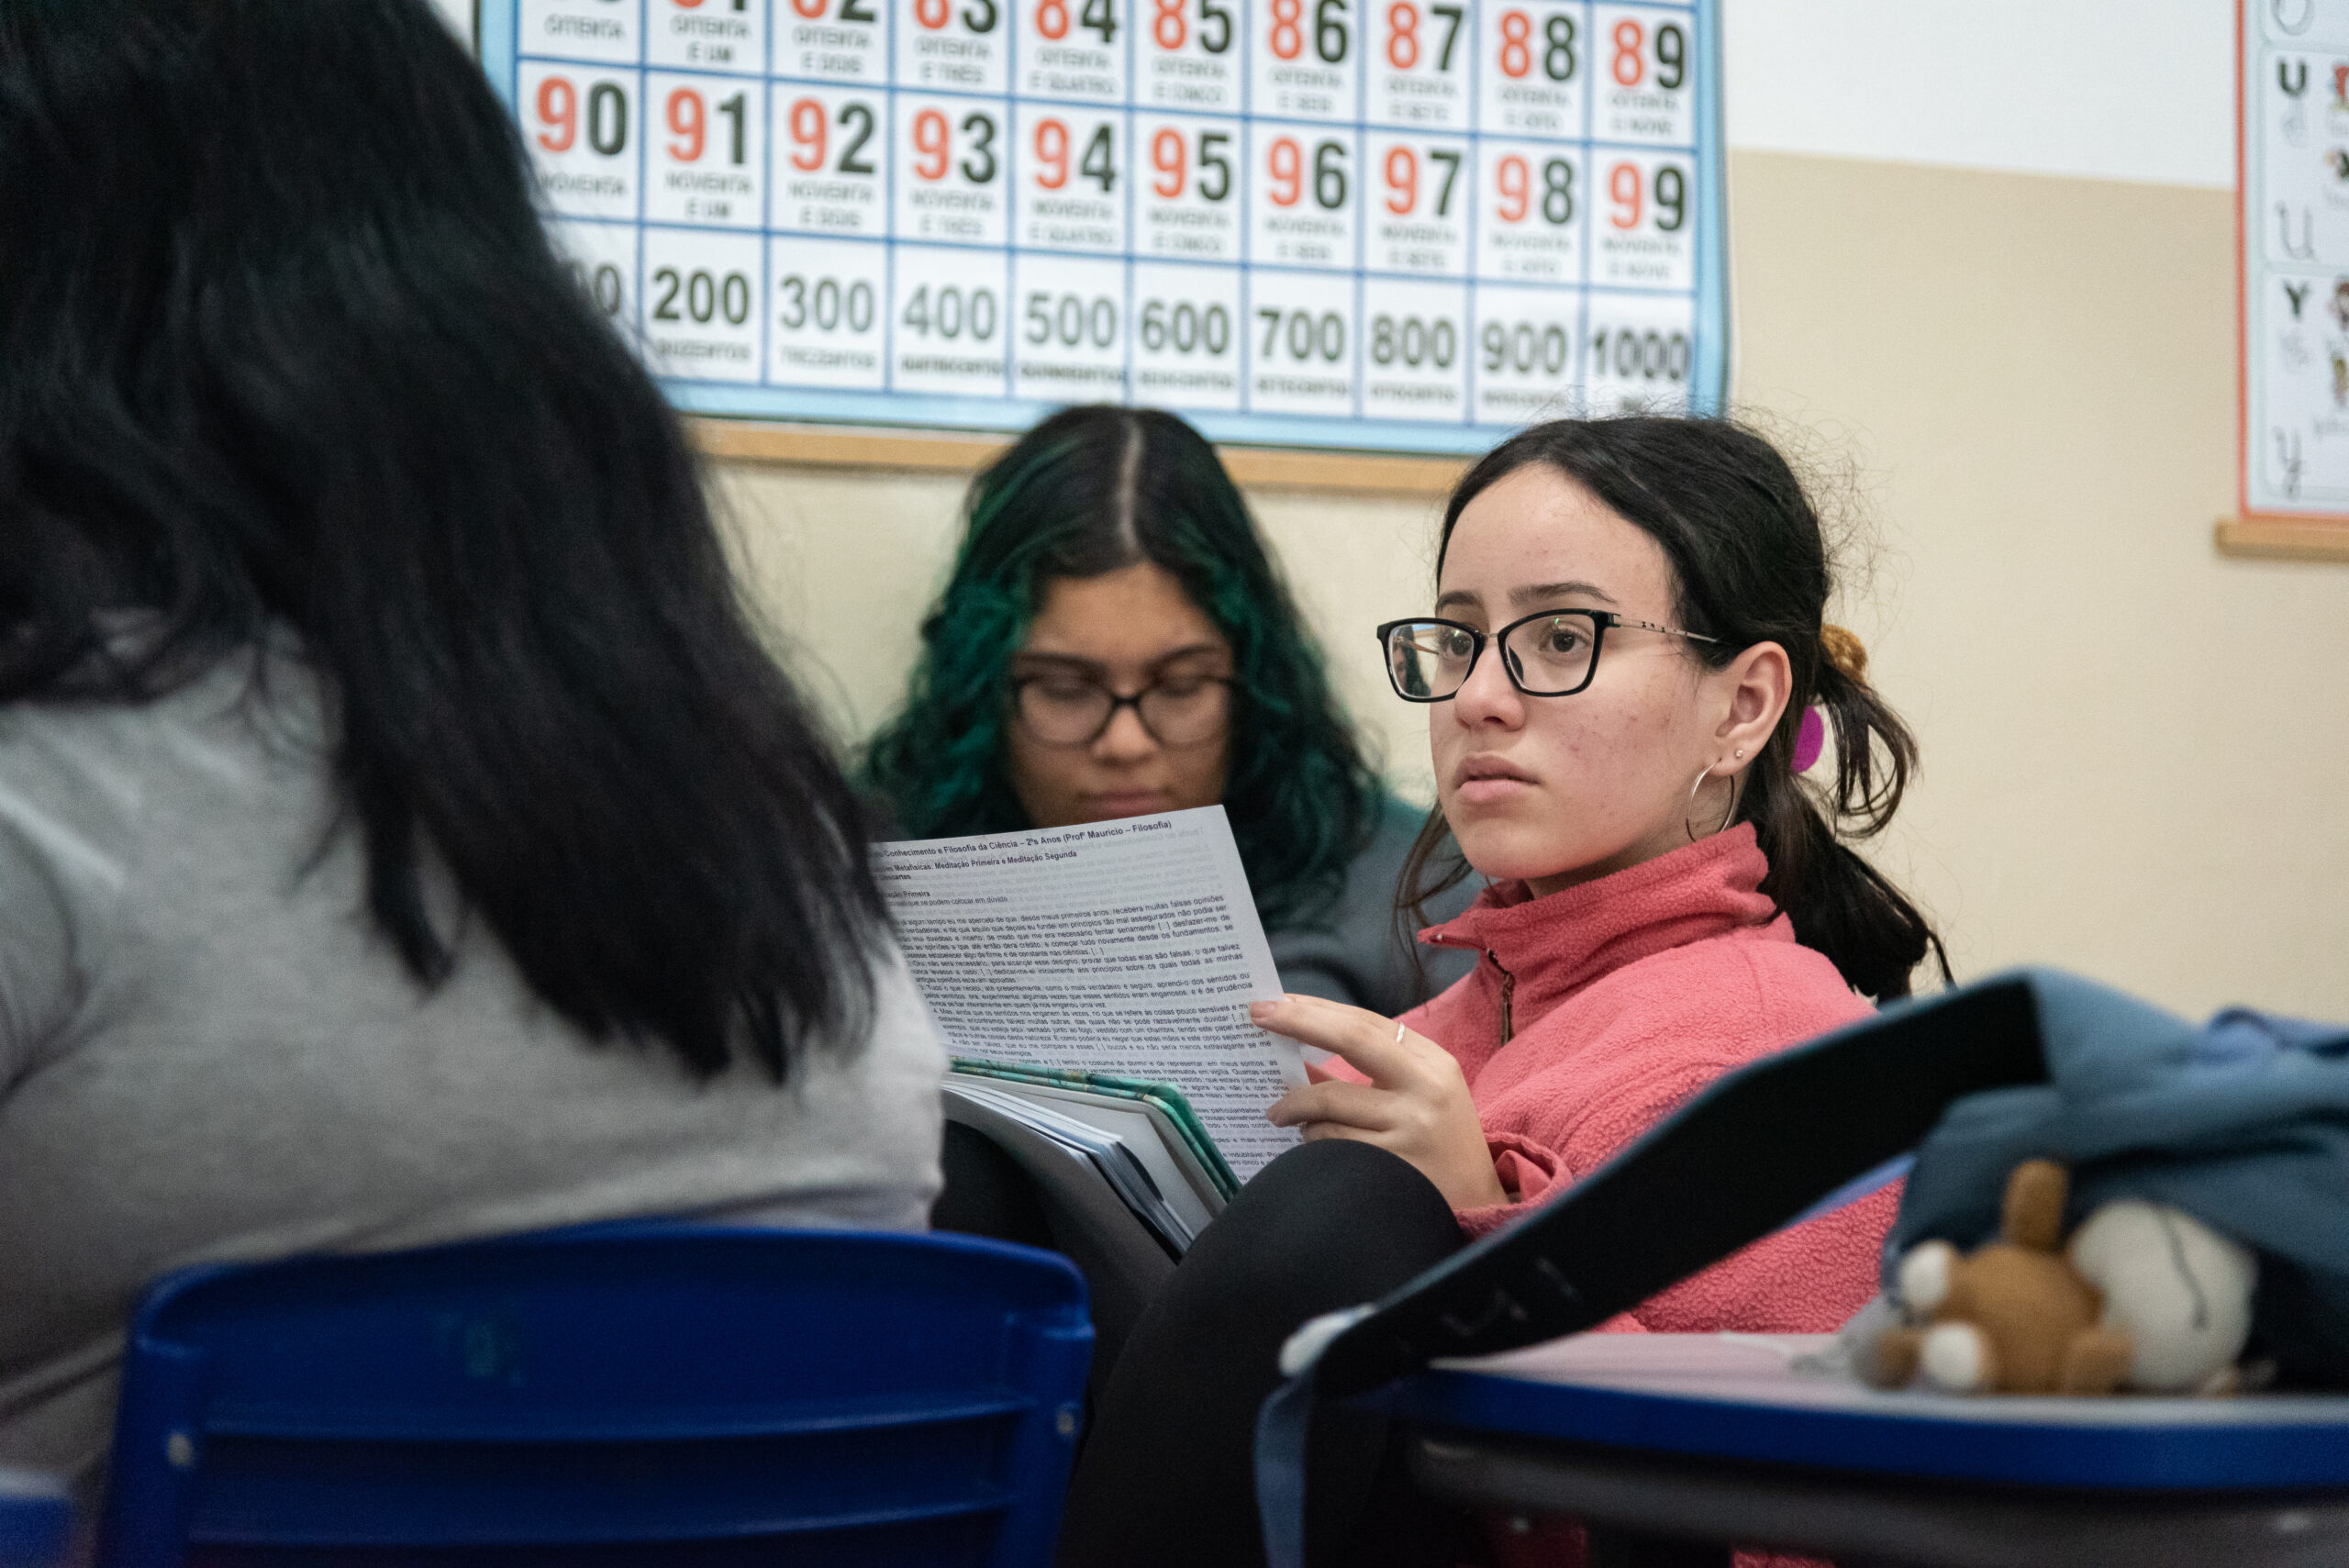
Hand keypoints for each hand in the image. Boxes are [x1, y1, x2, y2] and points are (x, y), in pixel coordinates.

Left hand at [1255, 994, 1508, 1209]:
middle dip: (1299, 1022)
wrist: (1478, 1205)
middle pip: (1353, 1039)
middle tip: (1257, 1017)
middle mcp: (1425, 1089)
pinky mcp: (1392, 1166)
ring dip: (1295, 1106)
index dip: (1317, 1010)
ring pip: (1329, 1102)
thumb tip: (1299, 1049)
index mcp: (1433, 1063)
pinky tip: (1309, 1142)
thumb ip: (1372, 1068)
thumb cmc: (1440, 1142)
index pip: (1367, 1023)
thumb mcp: (1419, 1094)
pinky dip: (1311, 1139)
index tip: (1276, 1002)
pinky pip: (1331, 1144)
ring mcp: (1410, 1128)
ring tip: (1281, 1112)